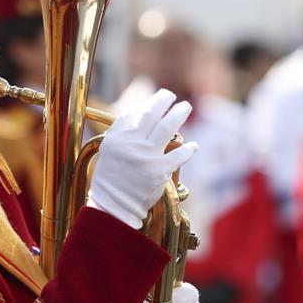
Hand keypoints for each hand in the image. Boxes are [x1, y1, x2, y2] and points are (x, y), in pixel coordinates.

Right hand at [87, 89, 197, 228]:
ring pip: (167, 129)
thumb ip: (121, 128)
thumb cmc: (112, 176)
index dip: (152, 102)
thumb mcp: (109, 148)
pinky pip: (179, 155)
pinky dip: (188, 149)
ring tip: (186, 107)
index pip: (137, 113)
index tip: (162, 96)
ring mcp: (147, 157)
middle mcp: (132, 144)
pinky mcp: (160, 171)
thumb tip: (137, 111)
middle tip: (174, 97)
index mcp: (119, 137)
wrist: (114, 205)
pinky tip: (193, 146)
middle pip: (152, 116)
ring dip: (178, 115)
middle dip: (165, 102)